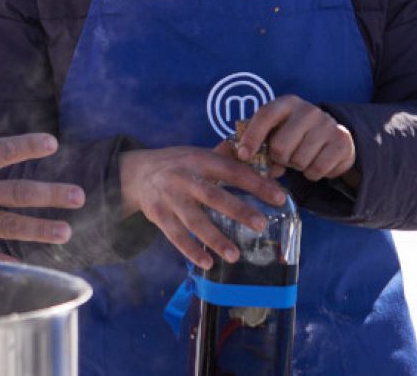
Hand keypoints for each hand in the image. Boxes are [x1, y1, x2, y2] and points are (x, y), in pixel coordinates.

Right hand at [0, 75, 85, 261]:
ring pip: (9, 226)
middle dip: (51, 194)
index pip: (3, 151)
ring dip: (40, 229)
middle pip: (18, 192)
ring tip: (65, 230)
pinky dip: (8, 264)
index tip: (53, 144)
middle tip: (79, 196)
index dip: (29, 146)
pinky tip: (30, 269)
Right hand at [119, 146, 287, 269]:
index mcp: (200, 160)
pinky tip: (207, 263)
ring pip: (194, 220)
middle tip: (261, 225)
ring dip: (214, 238)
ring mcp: (169, 198)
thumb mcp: (199, 154)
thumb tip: (265, 161)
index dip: (256, 183)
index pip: (232, 171)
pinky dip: (191, 250)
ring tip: (234, 256)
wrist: (136, 172)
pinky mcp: (158, 215)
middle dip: (237, 210)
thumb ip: (227, 157)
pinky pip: (175, 236)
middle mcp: (184, 178)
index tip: (279, 198)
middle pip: (213, 196)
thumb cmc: (178, 164)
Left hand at [233, 95, 356, 182]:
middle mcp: (308, 110)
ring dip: (296, 166)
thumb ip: (259, 142)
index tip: (244, 155)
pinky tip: (315, 163)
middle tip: (285, 157)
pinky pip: (316, 169)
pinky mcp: (341, 142)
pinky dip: (311, 174)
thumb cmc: (294, 135)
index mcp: (287, 103)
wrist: (331, 136)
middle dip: (278, 158)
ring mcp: (327, 125)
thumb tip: (246, 159)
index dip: (252, 137)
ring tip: (301, 157)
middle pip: (280, 146)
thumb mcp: (276, 131)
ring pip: (298, 161)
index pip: (265, 116)